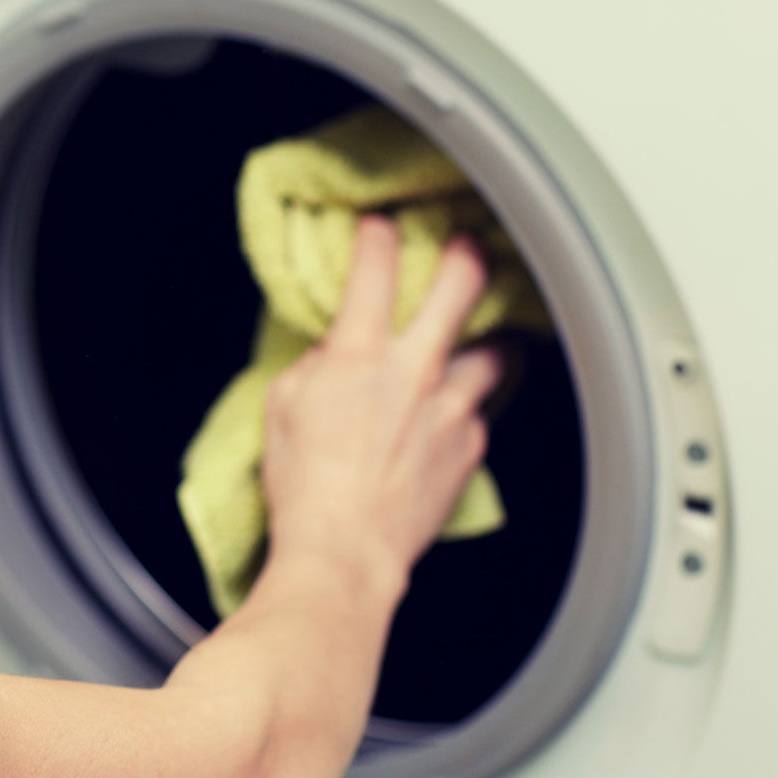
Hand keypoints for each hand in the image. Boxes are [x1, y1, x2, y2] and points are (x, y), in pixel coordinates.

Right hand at [260, 216, 505, 593]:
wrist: (344, 549)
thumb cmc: (304, 486)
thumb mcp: (282, 407)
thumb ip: (314, 367)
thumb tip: (335, 355)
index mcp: (360, 354)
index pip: (376, 269)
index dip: (378, 237)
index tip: (380, 229)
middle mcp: (415, 371)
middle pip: (463, 287)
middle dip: (468, 255)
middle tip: (468, 248)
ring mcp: (452, 409)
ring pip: (495, 352)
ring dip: (490, 340)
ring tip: (486, 338)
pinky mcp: (470, 449)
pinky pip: (480, 414)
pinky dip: (468, 408)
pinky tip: (455, 416)